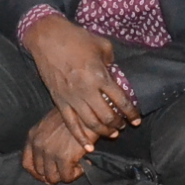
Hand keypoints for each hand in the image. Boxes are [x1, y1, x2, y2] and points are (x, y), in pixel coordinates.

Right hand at [21, 14, 138, 143]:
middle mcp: (87, 90)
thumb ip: (112, 61)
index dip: (131, 113)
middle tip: (123, 126)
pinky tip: (88, 147)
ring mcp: (72, 98)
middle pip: (107, 117)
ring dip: (104, 132)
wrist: (48, 38)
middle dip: (118, 124)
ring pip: (91, 124)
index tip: (136, 120)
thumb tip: (115, 72)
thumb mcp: (102, 45)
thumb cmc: (76, 38)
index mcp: (100, 76)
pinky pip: (71, 124)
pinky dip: (80, 138)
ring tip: (111, 134)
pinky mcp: (59, 101)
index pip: (121, 101)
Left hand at [21, 108, 90, 184]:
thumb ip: (44, 140)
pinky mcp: (64, 158)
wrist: (87, 112)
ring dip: (65, 175)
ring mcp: (50, 152)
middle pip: (40, 173)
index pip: (27, 164)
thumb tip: (48, 164)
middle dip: (55, 174)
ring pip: (53, 178)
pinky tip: (82, 165)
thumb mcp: (50, 124)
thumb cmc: (73, 116)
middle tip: (67, 169)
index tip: (47, 176)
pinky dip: (75, 174)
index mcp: (32, 136)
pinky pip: (66, 177)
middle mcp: (38, 145)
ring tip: (75, 166)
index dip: (37, 174)